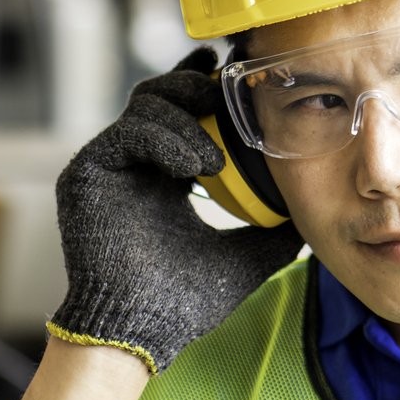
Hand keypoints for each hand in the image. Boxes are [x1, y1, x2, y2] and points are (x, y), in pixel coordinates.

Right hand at [49, 48, 303, 370]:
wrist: (144, 331)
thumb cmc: (187, 302)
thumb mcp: (247, 254)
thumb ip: (276, 228)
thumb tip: (314, 209)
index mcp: (166, 176)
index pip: (184, 113)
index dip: (204, 84)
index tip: (231, 68)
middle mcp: (134, 164)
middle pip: (160, 95)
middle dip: (194, 84)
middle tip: (224, 94)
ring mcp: (108, 165)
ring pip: (145, 105)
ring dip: (187, 120)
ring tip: (215, 159)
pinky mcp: (86, 172)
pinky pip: (127, 132)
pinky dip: (164, 140)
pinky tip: (193, 168)